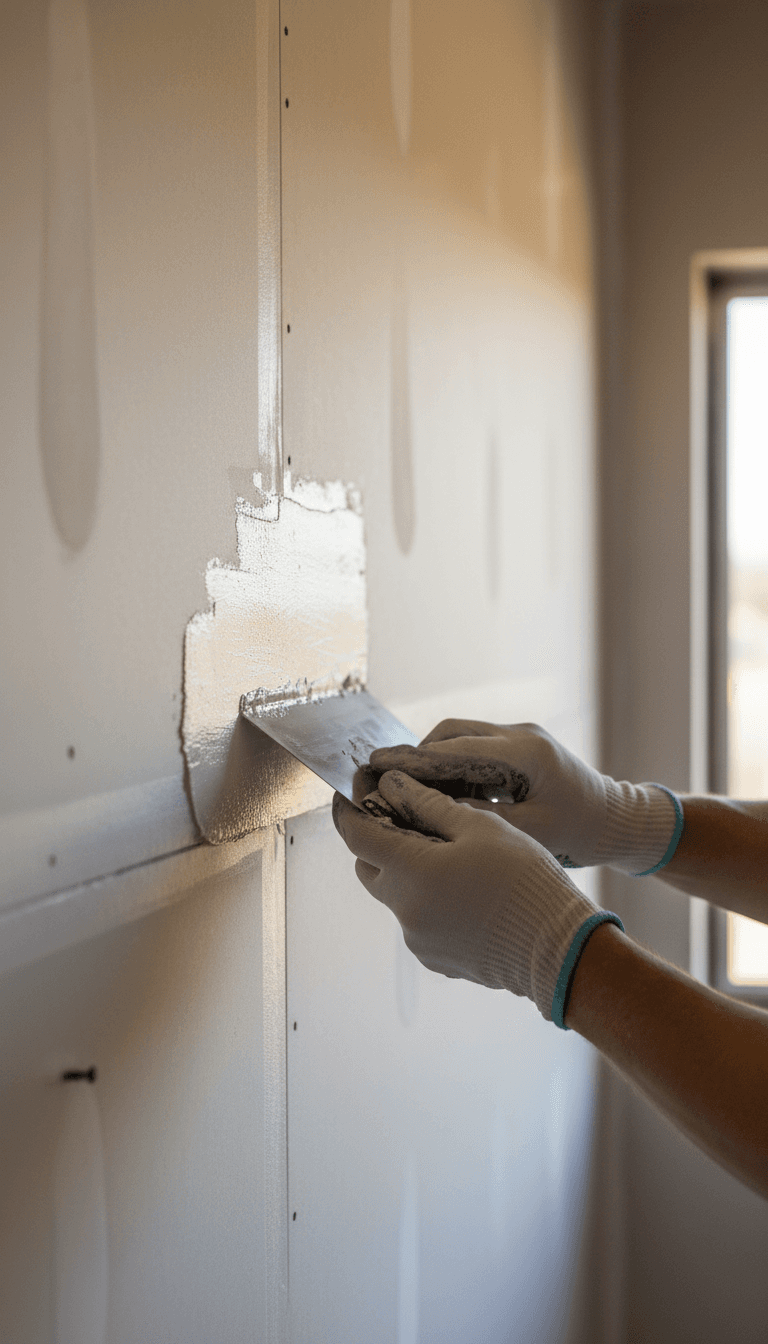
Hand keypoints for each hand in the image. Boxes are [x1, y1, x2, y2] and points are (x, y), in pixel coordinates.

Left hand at [333, 769, 619, 1024]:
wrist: (557, 947)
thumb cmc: (524, 878)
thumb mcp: (480, 826)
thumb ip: (428, 803)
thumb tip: (392, 785)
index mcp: (411, 871)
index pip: (356, 834)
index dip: (348, 808)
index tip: (349, 791)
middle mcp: (404, 909)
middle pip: (369, 867)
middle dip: (377, 841)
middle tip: (404, 819)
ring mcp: (417, 938)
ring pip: (395, 895)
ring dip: (408, 872)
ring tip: (449, 856)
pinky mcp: (433, 957)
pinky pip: (417, 920)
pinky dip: (428, 900)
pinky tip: (464, 891)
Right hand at [370, 721, 680, 875]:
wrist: (618, 821)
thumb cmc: (579, 832)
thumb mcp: (529, 832)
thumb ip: (479, 818)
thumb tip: (430, 810)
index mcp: (524, 752)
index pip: (455, 748)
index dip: (414, 758)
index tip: (379, 766)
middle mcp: (521, 734)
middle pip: (452, 733)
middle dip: (417, 755)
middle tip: (382, 776)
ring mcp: (521, 736)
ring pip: (461, 738)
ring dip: (434, 761)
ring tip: (405, 788)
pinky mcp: (521, 747)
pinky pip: (476, 749)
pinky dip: (454, 767)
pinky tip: (439, 793)